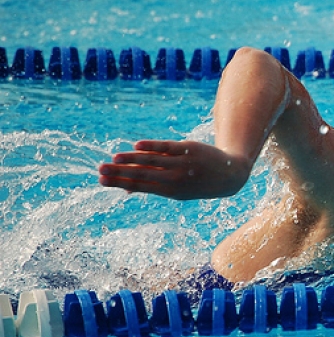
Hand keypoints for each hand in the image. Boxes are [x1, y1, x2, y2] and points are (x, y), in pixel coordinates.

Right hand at [98, 140, 250, 199]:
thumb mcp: (178, 191)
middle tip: (100, 171)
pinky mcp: (189, 149)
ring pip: (153, 161)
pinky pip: (168, 147)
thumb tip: (127, 190)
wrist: (229, 175)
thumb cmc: (198, 183)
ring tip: (114, 158)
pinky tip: (137, 145)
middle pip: (143, 175)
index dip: (120, 183)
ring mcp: (183, 164)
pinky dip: (153, 146)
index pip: (140, 186)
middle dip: (120, 173)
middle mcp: (175, 179)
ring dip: (132, 159)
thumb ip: (154, 187)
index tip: (101, 181)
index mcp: (170, 191)